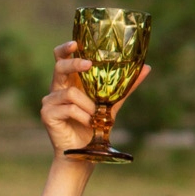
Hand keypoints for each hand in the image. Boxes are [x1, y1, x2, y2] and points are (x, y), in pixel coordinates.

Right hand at [39, 40, 148, 159]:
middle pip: (59, 66)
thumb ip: (125, 87)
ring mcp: (49, 100)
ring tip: (95, 116)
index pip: (61, 58)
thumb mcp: (112, 103)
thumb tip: (147, 68)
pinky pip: (69, 108)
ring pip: (71, 92)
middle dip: (74, 64)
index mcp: (70, 81)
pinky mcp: (47, 113)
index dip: (66, 48)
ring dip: (88, 105)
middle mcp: (57, 88)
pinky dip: (83, 116)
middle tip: (88, 64)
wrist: (85, 152)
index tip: (76, 43)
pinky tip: (88, 123)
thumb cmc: (95, 126)